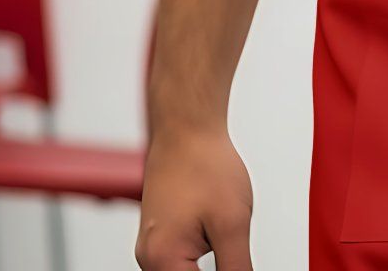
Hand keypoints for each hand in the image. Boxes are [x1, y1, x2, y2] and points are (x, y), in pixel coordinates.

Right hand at [136, 127, 254, 269]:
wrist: (186, 129)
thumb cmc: (204, 165)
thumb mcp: (233, 224)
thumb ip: (237, 268)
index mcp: (162, 261)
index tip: (237, 261)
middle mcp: (150, 259)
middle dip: (219, 269)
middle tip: (232, 241)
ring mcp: (153, 247)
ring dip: (212, 264)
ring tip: (224, 230)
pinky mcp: (161, 236)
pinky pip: (183, 259)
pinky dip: (204, 253)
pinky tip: (216, 230)